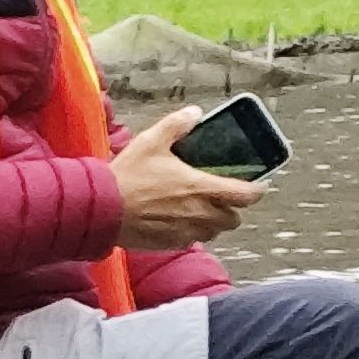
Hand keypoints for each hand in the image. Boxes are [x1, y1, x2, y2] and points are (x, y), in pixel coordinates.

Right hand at [108, 106, 263, 253]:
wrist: (102, 209)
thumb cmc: (127, 176)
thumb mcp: (151, 141)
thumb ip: (177, 125)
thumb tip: (195, 114)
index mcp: (201, 187)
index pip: (246, 195)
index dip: (256, 190)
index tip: (257, 185)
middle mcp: (200, 213)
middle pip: (233, 219)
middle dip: (231, 209)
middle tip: (221, 198)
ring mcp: (186, 231)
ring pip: (214, 232)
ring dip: (212, 222)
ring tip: (198, 210)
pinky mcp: (170, 243)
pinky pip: (191, 241)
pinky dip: (190, 232)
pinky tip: (175, 221)